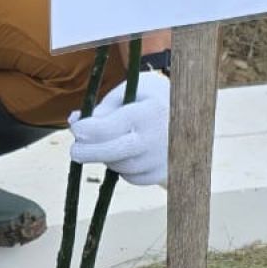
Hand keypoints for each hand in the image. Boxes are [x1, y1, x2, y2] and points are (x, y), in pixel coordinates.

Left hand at [68, 70, 169, 187]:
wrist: (192, 113)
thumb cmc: (152, 97)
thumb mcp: (131, 90)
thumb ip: (104, 107)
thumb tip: (75, 122)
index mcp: (150, 112)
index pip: (113, 126)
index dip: (89, 129)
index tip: (76, 129)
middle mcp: (159, 138)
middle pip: (116, 152)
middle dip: (90, 152)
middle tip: (74, 151)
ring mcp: (163, 159)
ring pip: (122, 167)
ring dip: (106, 157)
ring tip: (106, 142)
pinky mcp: (164, 174)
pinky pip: (133, 177)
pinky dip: (122, 167)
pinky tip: (126, 152)